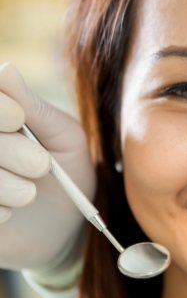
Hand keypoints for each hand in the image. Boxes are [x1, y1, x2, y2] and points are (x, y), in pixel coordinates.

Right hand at [0, 62, 94, 276]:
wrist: (66, 229)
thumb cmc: (68, 174)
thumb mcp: (65, 139)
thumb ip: (36, 109)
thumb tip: (5, 69)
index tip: (17, 118)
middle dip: (6, 148)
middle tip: (40, 166)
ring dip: (0, 182)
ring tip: (29, 194)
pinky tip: (8, 214)